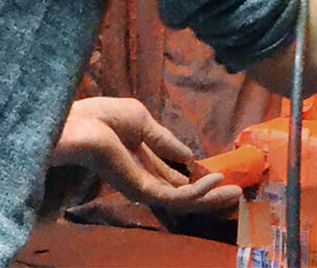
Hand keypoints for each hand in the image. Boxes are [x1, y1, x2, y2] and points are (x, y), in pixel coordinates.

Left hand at [51, 97, 241, 212]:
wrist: (79, 124)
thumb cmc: (103, 116)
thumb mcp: (142, 120)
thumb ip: (164, 140)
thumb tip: (188, 155)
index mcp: (140, 161)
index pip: (172, 178)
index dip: (195, 179)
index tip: (221, 177)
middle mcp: (142, 178)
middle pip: (181, 193)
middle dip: (209, 194)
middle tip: (237, 191)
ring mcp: (142, 186)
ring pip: (183, 201)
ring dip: (210, 198)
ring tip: (236, 193)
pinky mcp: (140, 190)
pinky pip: (175, 197)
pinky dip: (198, 192)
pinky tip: (215, 181)